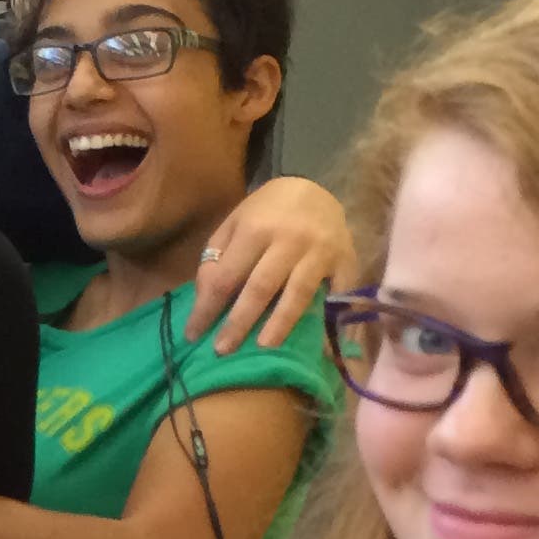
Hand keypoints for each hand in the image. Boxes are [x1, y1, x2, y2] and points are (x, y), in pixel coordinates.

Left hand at [184, 175, 356, 353]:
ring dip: (280, 324)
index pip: (225, 277)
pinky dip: (327, 318)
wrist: (315, 187)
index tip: (192, 335)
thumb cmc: (266, 212)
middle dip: (239, 322)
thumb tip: (205, 300)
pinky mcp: (346, 261)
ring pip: (298, 294)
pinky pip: (336, 294)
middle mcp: (289, 240)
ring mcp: (320, 251)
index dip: (207, 309)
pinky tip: (316, 342)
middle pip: (260, 288)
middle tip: (222, 350)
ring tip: (263, 348)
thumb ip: (216, 258)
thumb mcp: (234, 224)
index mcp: (255, 229)